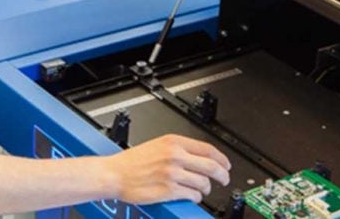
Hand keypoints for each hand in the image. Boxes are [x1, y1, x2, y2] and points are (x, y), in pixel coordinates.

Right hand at [102, 134, 230, 204]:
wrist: (113, 174)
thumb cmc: (131, 162)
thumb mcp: (157, 145)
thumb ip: (178, 149)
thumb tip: (200, 157)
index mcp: (173, 142)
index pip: (208, 149)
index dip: (222, 159)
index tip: (226, 165)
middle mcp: (175, 156)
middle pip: (211, 166)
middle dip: (222, 175)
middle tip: (224, 179)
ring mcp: (172, 173)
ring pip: (203, 182)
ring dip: (206, 189)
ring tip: (202, 190)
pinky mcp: (169, 190)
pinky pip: (192, 195)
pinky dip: (195, 198)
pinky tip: (191, 196)